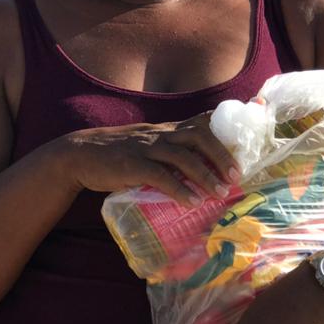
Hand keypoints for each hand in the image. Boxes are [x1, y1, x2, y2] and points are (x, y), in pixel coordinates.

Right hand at [56, 113, 238, 206]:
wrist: (78, 155)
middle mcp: (159, 134)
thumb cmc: (116, 155)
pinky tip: (191, 202)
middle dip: (220, 154)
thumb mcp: (146, 146)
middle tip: (235, 175)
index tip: (245, 138)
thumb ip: (168, 154)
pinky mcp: (131, 165)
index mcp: (165, 130)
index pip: (201, 120)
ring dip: (205, 175)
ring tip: (220, 194)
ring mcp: (145, 148)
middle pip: (198, 135)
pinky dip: (179, 189)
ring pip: (183, 156)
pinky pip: (160, 176)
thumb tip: (195, 174)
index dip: (225, 124)